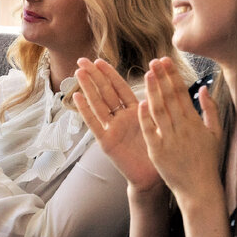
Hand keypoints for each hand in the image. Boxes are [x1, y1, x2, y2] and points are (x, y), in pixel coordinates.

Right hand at [74, 57, 162, 193]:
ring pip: (98, 104)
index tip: (99, 60)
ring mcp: (112, 129)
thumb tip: (157, 84)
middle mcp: (121, 118)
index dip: (110, 74)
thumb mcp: (159, 125)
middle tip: (81, 60)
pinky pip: (95, 124)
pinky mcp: (107, 142)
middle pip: (105, 92)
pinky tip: (77, 97)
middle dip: (94, 76)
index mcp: (135, 112)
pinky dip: (85, 110)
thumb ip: (154, 107)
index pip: (120, 88)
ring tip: (78, 73)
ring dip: (88, 88)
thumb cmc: (158, 152)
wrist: (153, 177)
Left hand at [139, 58, 223, 206]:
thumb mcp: (214, 133)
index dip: (173, 76)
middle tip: (153, 61)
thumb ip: (210, 109)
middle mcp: (183, 128)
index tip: (165, 61)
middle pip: (170, 98)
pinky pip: (150, 130)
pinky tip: (140, 102)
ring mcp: (169, 139)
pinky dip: (145, 117)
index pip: (182, 93)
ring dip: (153, 91)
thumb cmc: (206, 160)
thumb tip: (204, 88)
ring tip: (146, 74)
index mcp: (195, 122)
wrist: (199, 187)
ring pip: (159, 110)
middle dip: (162, 77)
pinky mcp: (158, 151)